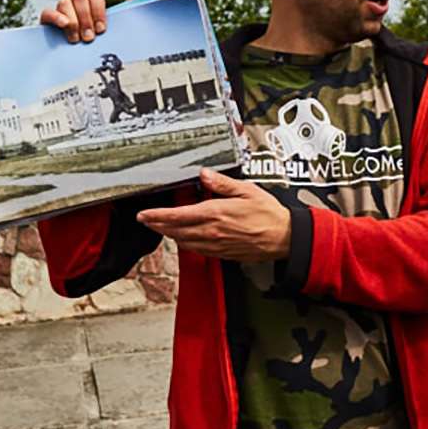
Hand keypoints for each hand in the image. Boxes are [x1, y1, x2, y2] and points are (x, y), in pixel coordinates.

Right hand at [39, 0, 149, 42]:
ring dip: (73, 20)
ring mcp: (62, 15)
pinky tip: (64, 26)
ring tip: (77, 40)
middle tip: (90, 38)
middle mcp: (77, 8)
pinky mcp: (47, 24)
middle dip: (86, 18)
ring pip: (65, 2)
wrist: (81, 72)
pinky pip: (47, 13)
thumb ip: (133, 11)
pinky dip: (55, 17)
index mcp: (93, 8)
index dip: (99, 10)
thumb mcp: (120, 33)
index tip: (102, 30)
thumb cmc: (103, 50)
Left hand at [137, 169, 291, 261]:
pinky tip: (184, 238)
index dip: (157, 215)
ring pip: (184, 242)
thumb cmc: (268, 214)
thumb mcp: (246, 190)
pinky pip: (197, 250)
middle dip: (157, 226)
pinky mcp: (222, 254)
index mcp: (215, 213)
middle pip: (175, 231)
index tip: (143, 214)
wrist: (284, 238)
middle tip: (145, 220)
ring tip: (160, 228)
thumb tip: (204, 174)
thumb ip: (221, 183)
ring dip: (169, 235)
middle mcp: (212, 232)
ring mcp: (216, 245)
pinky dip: (185, 243)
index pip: (177, 216)